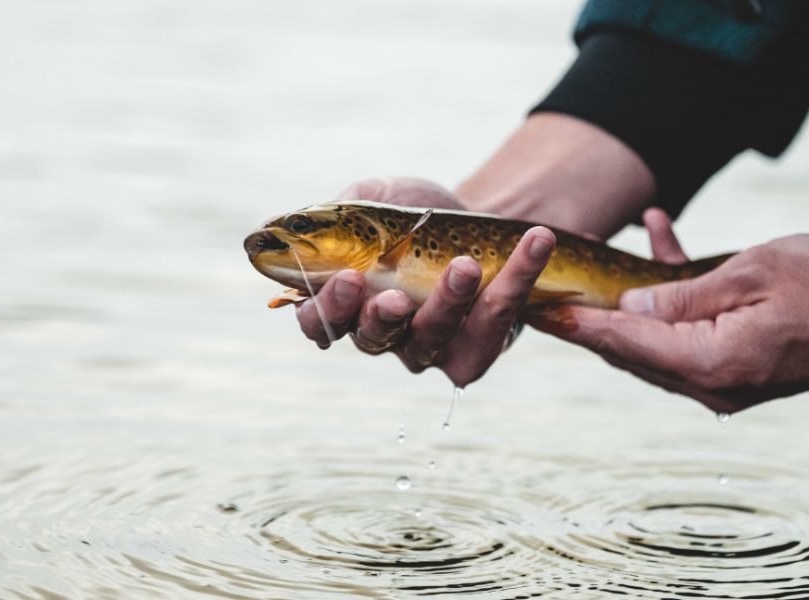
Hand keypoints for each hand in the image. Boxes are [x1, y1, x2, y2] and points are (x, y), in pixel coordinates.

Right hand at [296, 177, 555, 387]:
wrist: (479, 215)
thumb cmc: (414, 213)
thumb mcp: (374, 199)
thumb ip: (336, 213)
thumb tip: (276, 229)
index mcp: (346, 303)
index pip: (320, 323)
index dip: (325, 313)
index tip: (346, 282)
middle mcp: (383, 333)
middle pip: (372, 339)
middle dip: (381, 317)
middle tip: (395, 295)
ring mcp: (430, 347)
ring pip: (431, 340)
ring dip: (448, 304)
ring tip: (466, 266)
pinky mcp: (477, 350)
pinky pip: (491, 333)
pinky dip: (513, 289)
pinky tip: (532, 248)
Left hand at [529, 209, 808, 413]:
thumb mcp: (753, 272)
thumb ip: (684, 293)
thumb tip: (628, 307)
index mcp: (714, 363)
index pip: (626, 342)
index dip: (578, 324)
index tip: (535, 310)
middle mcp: (714, 385)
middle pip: (633, 351)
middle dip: (589, 319)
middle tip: (543, 293)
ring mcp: (727, 381)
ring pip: (656, 341)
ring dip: (629, 302)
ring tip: (588, 269)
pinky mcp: (740, 367)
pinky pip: (691, 333)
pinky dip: (673, 298)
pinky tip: (661, 241)